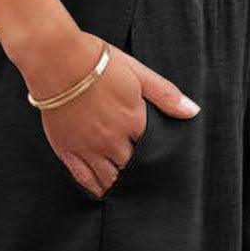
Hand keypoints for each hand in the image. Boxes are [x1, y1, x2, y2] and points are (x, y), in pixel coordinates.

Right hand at [21, 30, 200, 198]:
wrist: (56, 59)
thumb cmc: (98, 62)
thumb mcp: (138, 72)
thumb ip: (166, 94)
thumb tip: (193, 111)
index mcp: (133, 122)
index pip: (152, 151)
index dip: (156, 157)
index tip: (159, 163)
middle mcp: (112, 141)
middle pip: (132, 168)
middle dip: (138, 174)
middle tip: (145, 181)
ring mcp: (89, 148)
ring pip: (110, 179)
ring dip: (119, 185)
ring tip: (127, 189)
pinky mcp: (67, 150)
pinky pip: (84, 179)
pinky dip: (96, 188)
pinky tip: (102, 191)